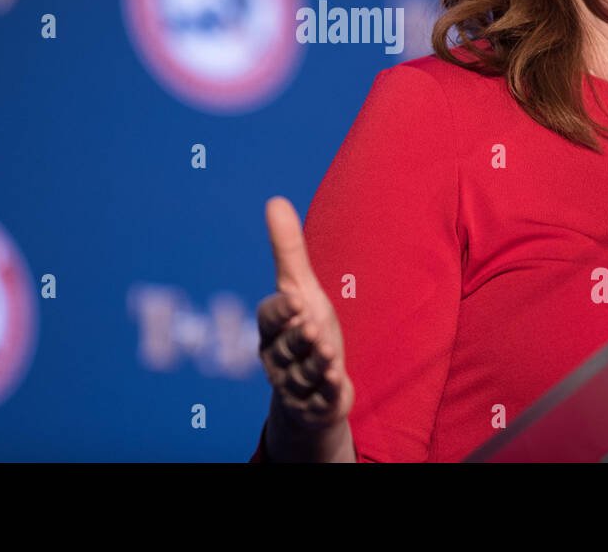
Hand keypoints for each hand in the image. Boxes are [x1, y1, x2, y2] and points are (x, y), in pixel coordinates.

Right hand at [257, 196, 353, 433]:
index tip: (296, 301)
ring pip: (302, 376)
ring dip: (315, 365)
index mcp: (271, 329)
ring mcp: (295, 385)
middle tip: (312, 328)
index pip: (268, 319)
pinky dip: (328, 392)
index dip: (281, 311)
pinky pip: (319, 401)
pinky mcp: (315, 406)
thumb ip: (287, 250)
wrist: (316, 384)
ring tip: (330, 355)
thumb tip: (274, 200)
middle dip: (298, 340)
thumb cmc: (305, 327)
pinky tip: (339, 382)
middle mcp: (277, 358)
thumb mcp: (301, 289)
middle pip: (285, 348)